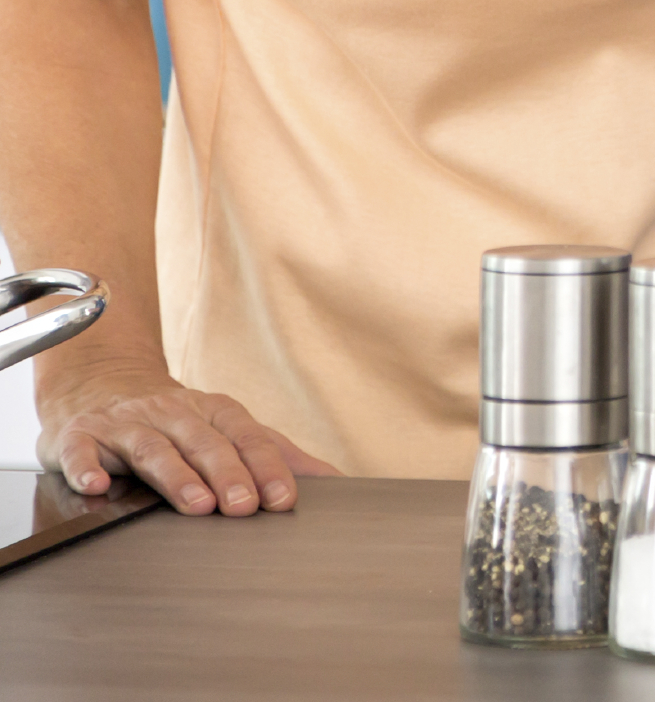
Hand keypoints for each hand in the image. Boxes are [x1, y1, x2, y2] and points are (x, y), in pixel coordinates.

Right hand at [38, 356, 339, 515]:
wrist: (103, 387)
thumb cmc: (177, 421)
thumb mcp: (228, 430)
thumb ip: (277, 454)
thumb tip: (335, 480)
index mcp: (214, 412)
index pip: (247, 437)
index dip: (266, 466)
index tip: (284, 498)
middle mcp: (173, 413)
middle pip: (204, 442)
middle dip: (227, 473)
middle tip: (244, 507)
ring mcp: (126, 424)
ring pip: (154, 448)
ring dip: (176, 476)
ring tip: (196, 504)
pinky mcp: (80, 436)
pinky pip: (82, 451)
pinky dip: (87, 468)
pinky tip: (96, 487)